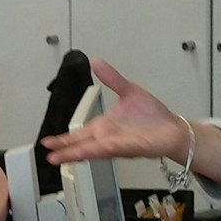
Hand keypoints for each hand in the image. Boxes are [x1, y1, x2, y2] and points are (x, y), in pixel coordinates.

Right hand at [42, 59, 189, 164]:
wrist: (173, 128)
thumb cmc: (153, 116)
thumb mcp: (128, 91)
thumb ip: (112, 79)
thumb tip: (97, 62)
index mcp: (105, 128)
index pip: (80, 135)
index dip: (64, 139)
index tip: (48, 142)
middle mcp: (108, 139)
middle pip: (81, 146)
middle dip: (65, 150)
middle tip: (48, 156)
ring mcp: (118, 145)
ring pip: (93, 151)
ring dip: (76, 154)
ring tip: (59, 158)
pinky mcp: (130, 148)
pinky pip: (112, 149)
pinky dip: (99, 150)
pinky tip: (88, 152)